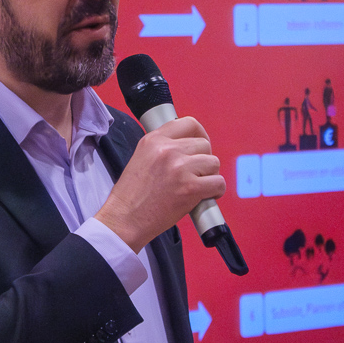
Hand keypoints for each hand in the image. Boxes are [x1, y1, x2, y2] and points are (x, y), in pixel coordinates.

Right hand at [96, 118, 225, 252]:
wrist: (125, 219)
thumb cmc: (131, 196)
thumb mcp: (141, 158)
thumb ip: (163, 148)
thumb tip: (188, 147)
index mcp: (154, 140)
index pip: (188, 123)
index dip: (200, 134)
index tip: (200, 147)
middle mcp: (167, 150)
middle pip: (204, 145)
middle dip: (203, 161)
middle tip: (196, 174)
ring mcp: (179, 168)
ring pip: (213, 162)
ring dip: (210, 176)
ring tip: (198, 186)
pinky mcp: (190, 188)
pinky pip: (218, 183)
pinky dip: (216, 191)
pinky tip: (205, 196)